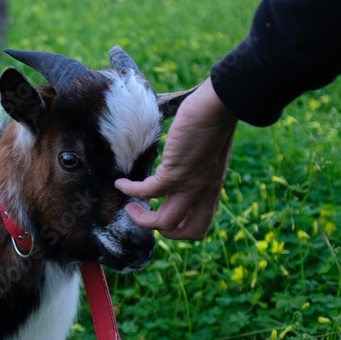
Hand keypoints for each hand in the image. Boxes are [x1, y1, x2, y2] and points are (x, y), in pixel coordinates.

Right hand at [116, 77, 237, 239]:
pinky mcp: (175, 172)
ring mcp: (189, 185)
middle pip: (183, 232)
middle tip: (144, 213)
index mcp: (211, 190)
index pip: (198, 227)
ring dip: (141, 218)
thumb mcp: (209, 154)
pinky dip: (130, 190)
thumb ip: (197, 166)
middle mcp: (202, 192)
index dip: (178, 230)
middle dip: (159, 229)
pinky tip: (121, 183)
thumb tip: (181, 165)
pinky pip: (147, 192)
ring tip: (128, 205)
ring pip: (165, 222)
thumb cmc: (215, 122)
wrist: (219, 107)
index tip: (162, 213)